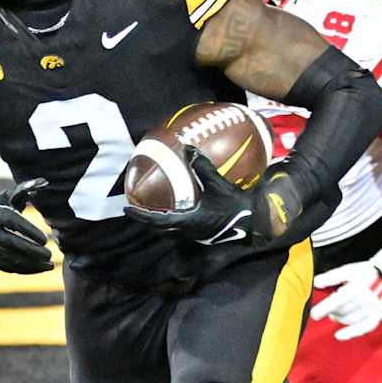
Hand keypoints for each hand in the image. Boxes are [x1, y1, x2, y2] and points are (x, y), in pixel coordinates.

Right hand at [0, 177, 53, 273]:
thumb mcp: (7, 195)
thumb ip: (25, 188)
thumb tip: (44, 182)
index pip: (11, 222)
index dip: (28, 231)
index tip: (45, 239)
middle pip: (10, 244)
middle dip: (31, 251)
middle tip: (49, 254)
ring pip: (8, 259)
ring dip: (31, 264)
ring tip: (49, 264)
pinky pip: (7, 267)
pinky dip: (25, 269)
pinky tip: (40, 268)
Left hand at [125, 145, 253, 245]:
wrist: (254, 221)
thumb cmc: (235, 204)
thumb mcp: (217, 184)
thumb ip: (202, 166)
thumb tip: (188, 148)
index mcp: (188, 221)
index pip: (157, 220)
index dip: (141, 215)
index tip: (127, 208)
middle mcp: (188, 231)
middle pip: (160, 227)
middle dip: (146, 218)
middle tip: (134, 207)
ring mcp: (195, 234)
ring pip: (170, 229)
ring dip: (159, 220)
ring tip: (150, 208)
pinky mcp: (202, 233)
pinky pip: (181, 227)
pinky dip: (171, 219)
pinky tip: (173, 209)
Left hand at [311, 223, 381, 338]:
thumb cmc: (367, 273)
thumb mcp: (348, 271)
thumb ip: (331, 277)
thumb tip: (315, 282)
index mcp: (355, 289)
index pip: (336, 302)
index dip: (323, 309)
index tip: (313, 315)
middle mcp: (363, 302)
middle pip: (340, 312)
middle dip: (331, 310)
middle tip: (330, 304)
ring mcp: (371, 311)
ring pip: (348, 320)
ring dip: (339, 317)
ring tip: (337, 311)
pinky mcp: (377, 318)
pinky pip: (362, 329)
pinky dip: (350, 333)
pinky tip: (338, 336)